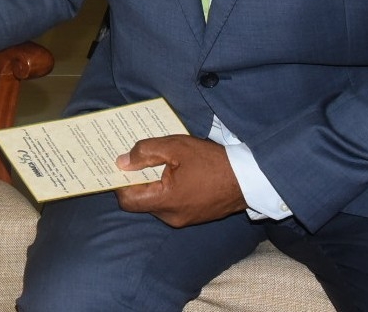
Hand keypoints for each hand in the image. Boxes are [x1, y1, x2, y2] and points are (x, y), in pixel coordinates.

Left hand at [114, 135, 246, 226]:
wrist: (249, 178)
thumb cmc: (212, 161)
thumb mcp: (176, 147)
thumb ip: (145, 153)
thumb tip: (122, 162)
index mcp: (166, 201)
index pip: (127, 200)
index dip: (119, 182)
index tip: (118, 165)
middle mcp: (172, 216)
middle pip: (140, 201)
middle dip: (136, 180)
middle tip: (135, 159)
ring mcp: (184, 219)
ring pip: (156, 202)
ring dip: (152, 184)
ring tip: (156, 162)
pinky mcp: (194, 216)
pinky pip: (171, 204)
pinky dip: (166, 189)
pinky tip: (172, 171)